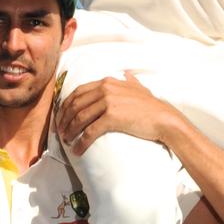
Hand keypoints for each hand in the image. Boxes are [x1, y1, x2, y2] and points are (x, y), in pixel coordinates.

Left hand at [57, 73, 178, 153]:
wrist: (163, 118)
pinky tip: (77, 150)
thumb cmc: (151, 106)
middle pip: (75, 105)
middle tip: (60, 132)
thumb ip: (129, 80)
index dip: (66, 106)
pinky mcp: (112, 117)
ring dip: (69, 132)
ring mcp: (108, 102)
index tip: (62, 117)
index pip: (78, 92)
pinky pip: (89, 132)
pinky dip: (80, 142)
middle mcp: (105, 89)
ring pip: (79, 118)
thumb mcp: (138, 87)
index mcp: (107, 82)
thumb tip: (126, 73)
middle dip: (64, 119)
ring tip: (67, 141)